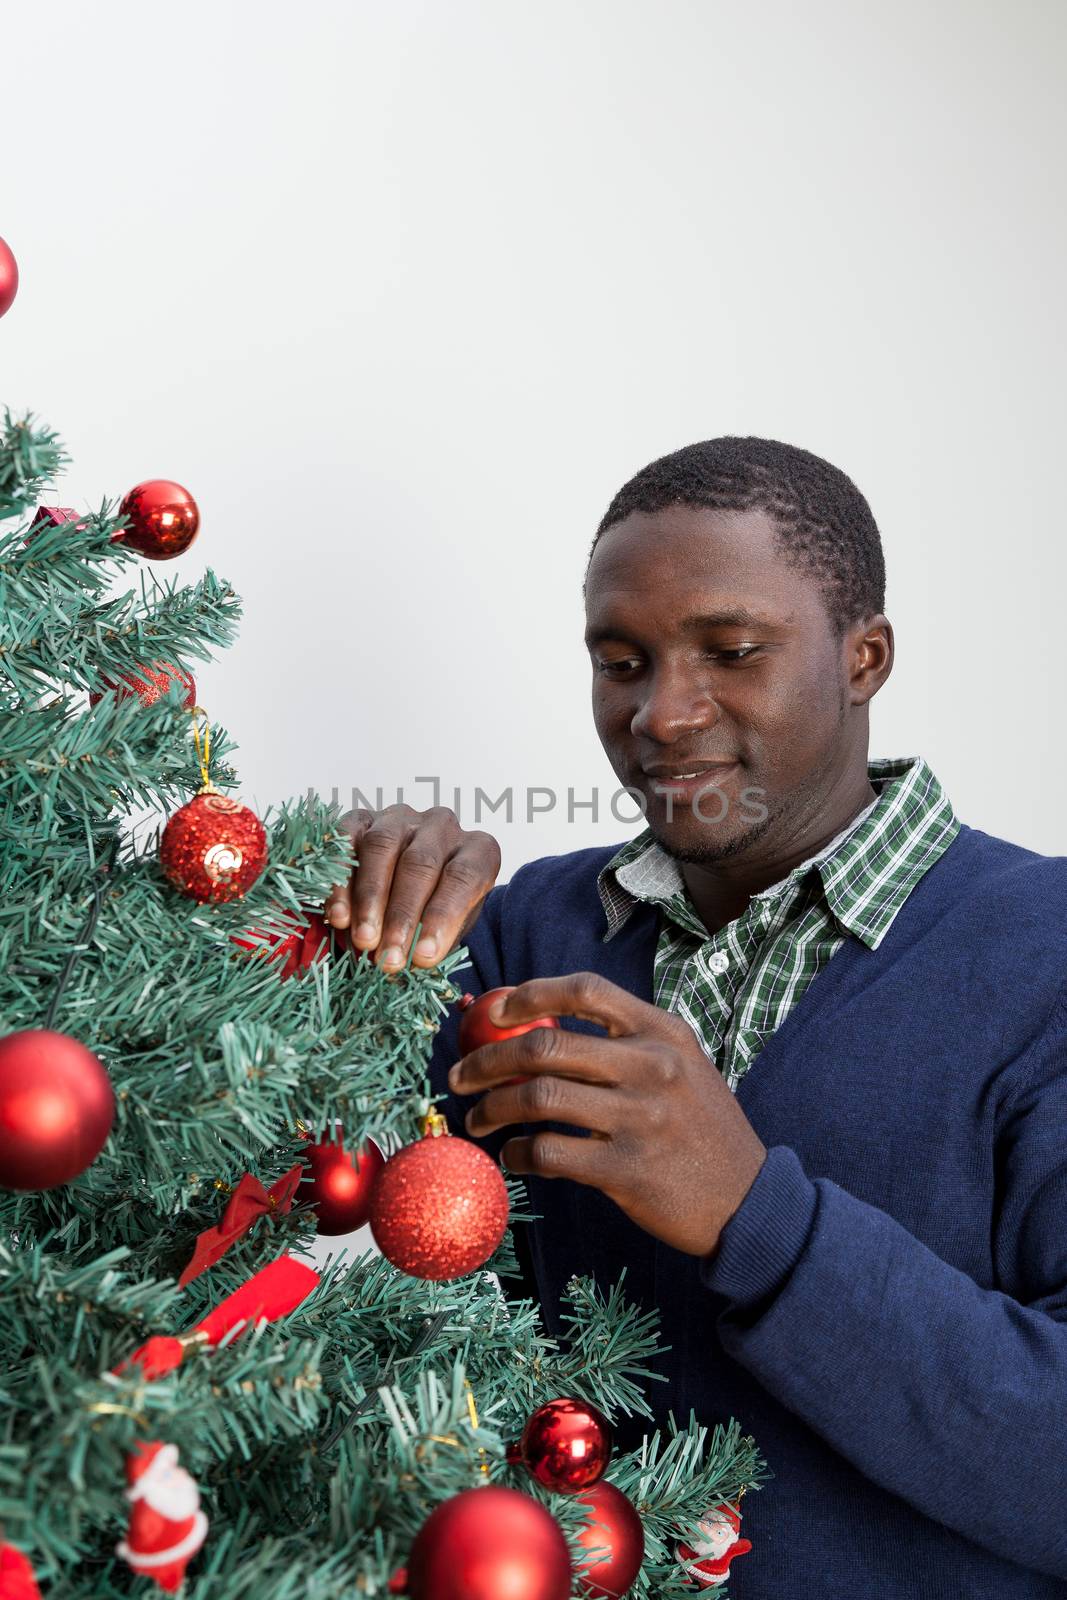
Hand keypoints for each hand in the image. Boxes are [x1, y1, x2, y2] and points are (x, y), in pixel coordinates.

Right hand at [324, 805, 501, 972]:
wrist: (406, 888)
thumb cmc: (434, 910)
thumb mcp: (447, 929)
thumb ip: (434, 940)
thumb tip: (415, 959)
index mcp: (477, 849)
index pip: (464, 877)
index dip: (443, 918)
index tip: (423, 956)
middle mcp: (441, 826)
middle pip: (421, 863)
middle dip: (401, 915)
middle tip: (388, 956)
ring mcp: (399, 818)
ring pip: (382, 847)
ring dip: (370, 899)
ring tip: (363, 940)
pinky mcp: (361, 819)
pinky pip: (346, 841)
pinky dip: (340, 881)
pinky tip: (338, 915)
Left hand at [447, 972, 767, 1257]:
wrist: (749, 1200)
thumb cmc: (700, 1128)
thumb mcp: (681, 1066)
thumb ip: (625, 1044)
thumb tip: (539, 1027)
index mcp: (663, 1031)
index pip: (587, 990)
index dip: (530, 994)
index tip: (493, 1011)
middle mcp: (653, 1066)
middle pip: (546, 1045)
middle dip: (486, 1059)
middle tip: (460, 1074)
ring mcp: (640, 1118)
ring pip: (538, 1097)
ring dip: (492, 1107)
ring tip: (476, 1119)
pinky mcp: (626, 1170)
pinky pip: (549, 1153)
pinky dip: (517, 1155)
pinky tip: (514, 1158)